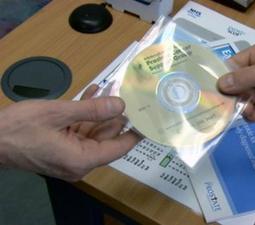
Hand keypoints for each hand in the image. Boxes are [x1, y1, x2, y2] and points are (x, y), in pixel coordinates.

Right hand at [0, 85, 140, 180]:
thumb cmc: (20, 127)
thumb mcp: (59, 113)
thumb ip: (92, 109)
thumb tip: (120, 106)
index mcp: (82, 159)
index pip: (119, 148)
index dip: (135, 132)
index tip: (147, 116)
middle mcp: (80, 163)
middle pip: (107, 138)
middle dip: (114, 115)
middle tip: (125, 92)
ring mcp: (70, 157)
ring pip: (93, 133)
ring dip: (99, 111)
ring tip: (109, 88)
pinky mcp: (61, 150)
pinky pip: (80, 133)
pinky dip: (85, 116)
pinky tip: (93, 94)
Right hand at [218, 40, 254, 120]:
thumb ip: (248, 77)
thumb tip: (221, 84)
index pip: (232, 66)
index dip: (221, 79)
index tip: (210, 94)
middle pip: (236, 85)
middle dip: (230, 97)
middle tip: (223, 110)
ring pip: (244, 100)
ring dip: (241, 108)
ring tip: (248, 113)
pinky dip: (252, 115)